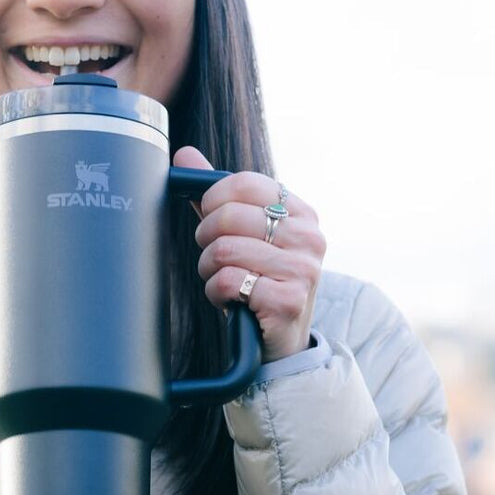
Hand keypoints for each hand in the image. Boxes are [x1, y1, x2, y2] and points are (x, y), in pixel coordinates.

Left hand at [173, 146, 325, 362]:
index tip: (211, 220)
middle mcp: (309, 237)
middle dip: (206, 240)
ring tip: (222, 280)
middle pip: (228, 216)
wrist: (280, 340)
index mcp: (300, 212)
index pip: (242, 183)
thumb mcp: (242, 234)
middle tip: (214, 258)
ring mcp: (303, 269)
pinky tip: (231, 301)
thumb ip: (216, 196)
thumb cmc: (257, 279)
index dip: (212, 201)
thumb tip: (185, 154)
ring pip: (223, 250)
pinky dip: (216, 294)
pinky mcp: (288, 301)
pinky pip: (226, 282)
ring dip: (208, 270)